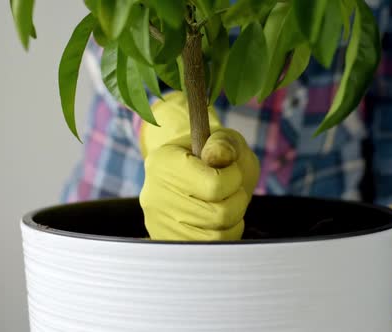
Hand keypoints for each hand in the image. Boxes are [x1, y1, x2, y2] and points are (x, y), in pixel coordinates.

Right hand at [139, 92, 259, 240]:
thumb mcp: (223, 139)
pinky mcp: (168, 242)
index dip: (234, 178)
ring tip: (228, 203)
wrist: (196, 171)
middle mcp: (154, 194)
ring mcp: (158, 223)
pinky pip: (208, 250)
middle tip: (233, 189)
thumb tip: (217, 155)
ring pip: (215, 237)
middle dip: (237, 200)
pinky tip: (221, 220)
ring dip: (233, 219)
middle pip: (217, 214)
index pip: (214, 185)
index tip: (231, 170)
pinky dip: (224, 235)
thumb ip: (224, 144)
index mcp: (164, 162)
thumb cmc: (213, 155)